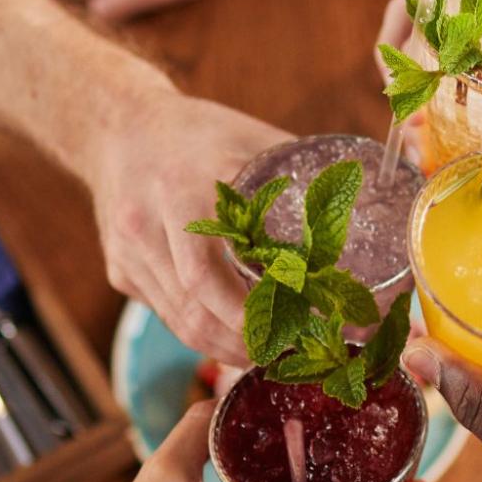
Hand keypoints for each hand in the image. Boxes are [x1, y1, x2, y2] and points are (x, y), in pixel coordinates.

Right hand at [75, 86, 287, 362]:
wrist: (117, 126)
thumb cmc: (197, 133)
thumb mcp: (247, 139)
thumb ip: (295, 174)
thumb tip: (364, 208)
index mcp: (181, 191)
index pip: (209, 274)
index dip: (253, 312)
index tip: (299, 326)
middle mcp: (146, 225)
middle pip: (193, 309)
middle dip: (243, 342)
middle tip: (288, 353)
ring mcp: (127, 253)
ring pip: (178, 321)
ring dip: (223, 347)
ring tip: (264, 355)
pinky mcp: (119, 270)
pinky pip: (164, 313)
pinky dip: (201, 330)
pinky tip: (231, 336)